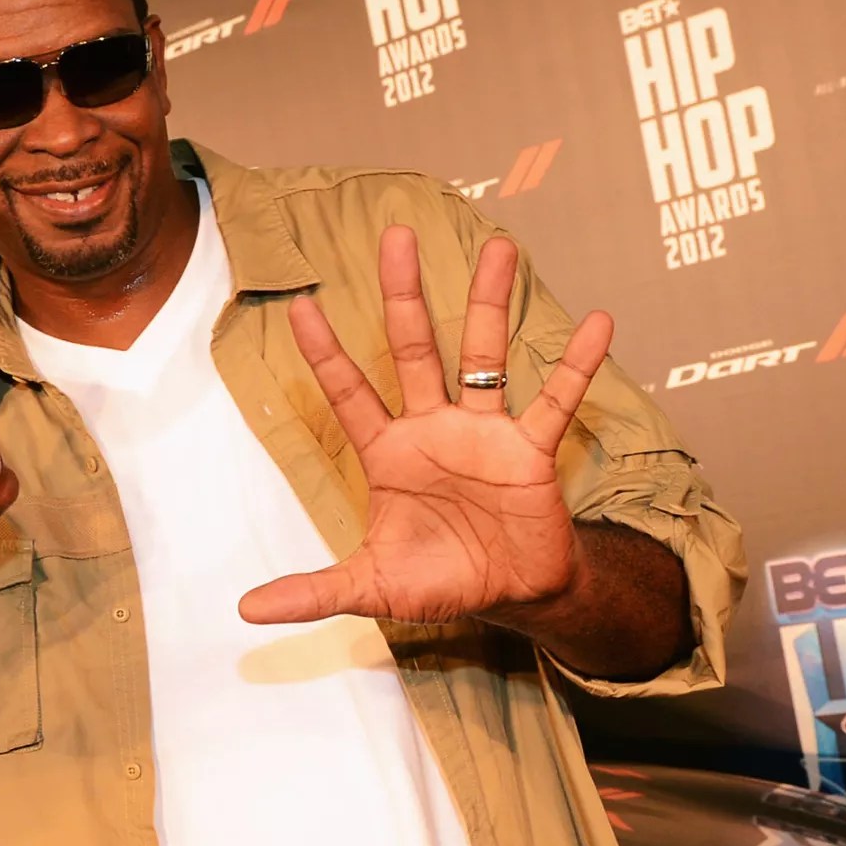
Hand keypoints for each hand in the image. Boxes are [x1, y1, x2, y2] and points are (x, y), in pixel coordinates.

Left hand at [240, 226, 612, 627]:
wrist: (511, 596)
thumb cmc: (440, 580)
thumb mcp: (372, 587)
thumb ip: (314, 591)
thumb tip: (246, 609)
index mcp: (390, 454)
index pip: (350, 393)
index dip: (326, 353)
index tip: (301, 305)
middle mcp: (434, 429)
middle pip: (415, 348)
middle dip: (404, 295)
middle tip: (395, 235)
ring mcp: (484, 432)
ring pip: (485, 355)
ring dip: (491, 303)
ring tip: (500, 247)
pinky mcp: (531, 450)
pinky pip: (555, 401)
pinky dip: (577, 367)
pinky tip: (599, 324)